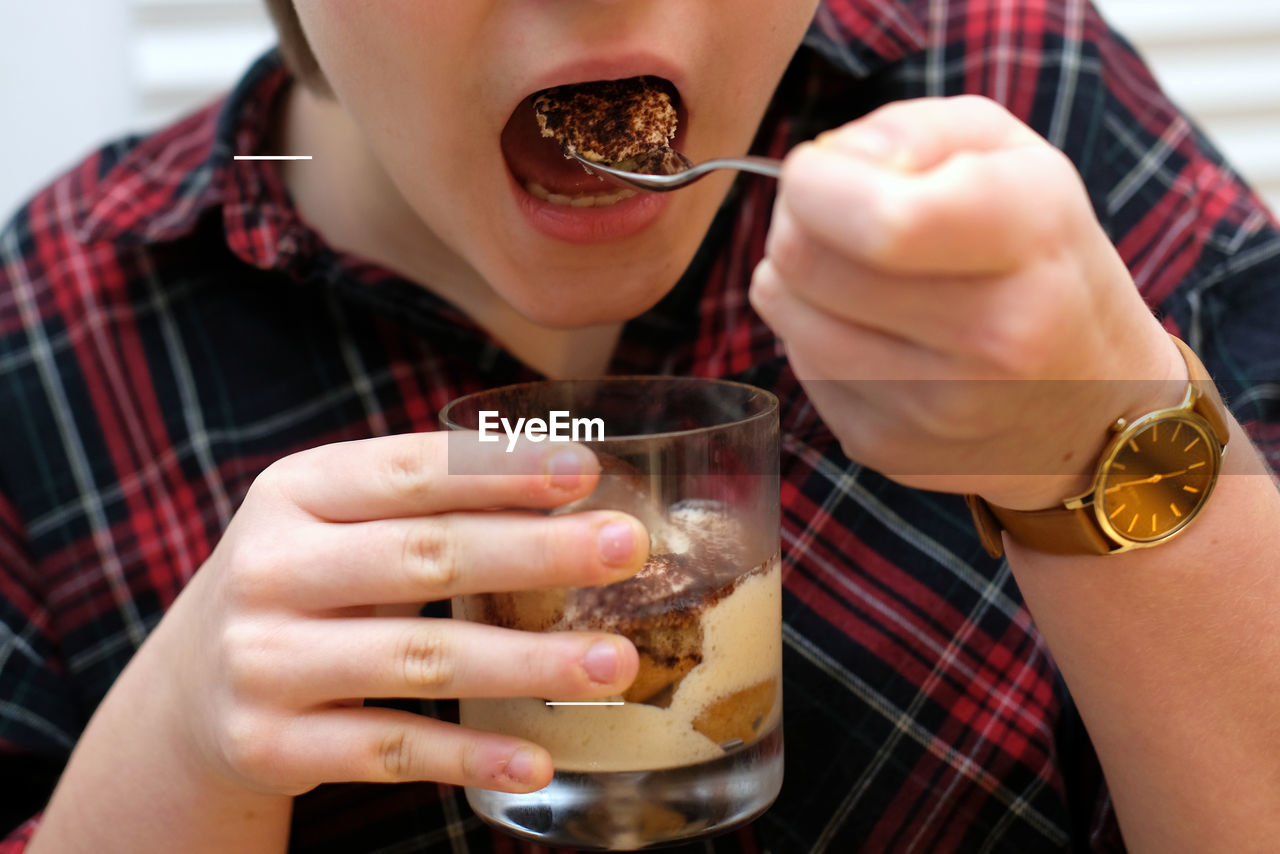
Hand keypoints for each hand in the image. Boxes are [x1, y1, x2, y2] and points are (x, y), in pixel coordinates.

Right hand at [148, 434, 644, 795]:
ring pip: (418, 658)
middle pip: (424, 556)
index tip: (585, 469)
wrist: (189, 686)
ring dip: (528, 662)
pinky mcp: (270, 742)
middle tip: (627, 548)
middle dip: (536, 551)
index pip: (410, 470)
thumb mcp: (336, 521)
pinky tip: (537, 758)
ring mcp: (264, 660)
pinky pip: (389, 749)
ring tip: (615, 662)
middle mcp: (270, 568)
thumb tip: (573, 488)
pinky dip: (469, 756)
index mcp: (294, 491)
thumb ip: (428, 503)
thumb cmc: (305, 580)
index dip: (501, 468)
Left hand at [750, 95, 1186, 508]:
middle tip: (831, 214)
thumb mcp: (1012, 156)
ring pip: (785, 313)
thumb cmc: (1041, 256)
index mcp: (1029, 239)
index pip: (878, 220)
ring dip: (796, 277)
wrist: (1095, 402)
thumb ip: (913, 131)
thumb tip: (829, 161)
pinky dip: (815, 335)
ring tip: (850, 269)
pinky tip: (868, 330)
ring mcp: (935, 407)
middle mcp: (990, 337)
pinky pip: (800, 368)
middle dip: (796, 218)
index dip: (815, 180)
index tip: (821, 169)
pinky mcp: (887, 448)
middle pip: (804, 260)